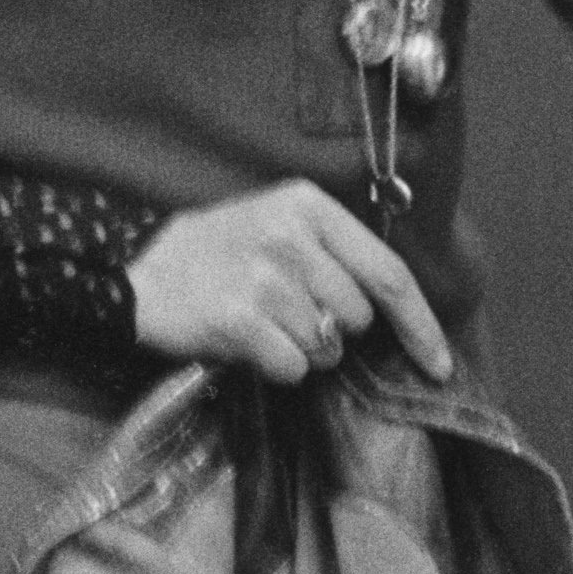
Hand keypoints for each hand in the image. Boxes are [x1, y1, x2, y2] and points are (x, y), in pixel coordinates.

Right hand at [126, 180, 449, 384]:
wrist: (134, 273)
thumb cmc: (214, 253)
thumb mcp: (274, 224)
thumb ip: (332, 252)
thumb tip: (395, 311)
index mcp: (307, 205)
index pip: (389, 272)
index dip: (420, 325)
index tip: (438, 364)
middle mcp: (289, 236)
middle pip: (357, 317)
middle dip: (333, 330)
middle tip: (286, 312)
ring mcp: (263, 277)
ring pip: (326, 349)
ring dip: (300, 350)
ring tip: (259, 322)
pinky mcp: (239, 319)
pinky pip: (292, 368)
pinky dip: (273, 367)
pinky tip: (244, 341)